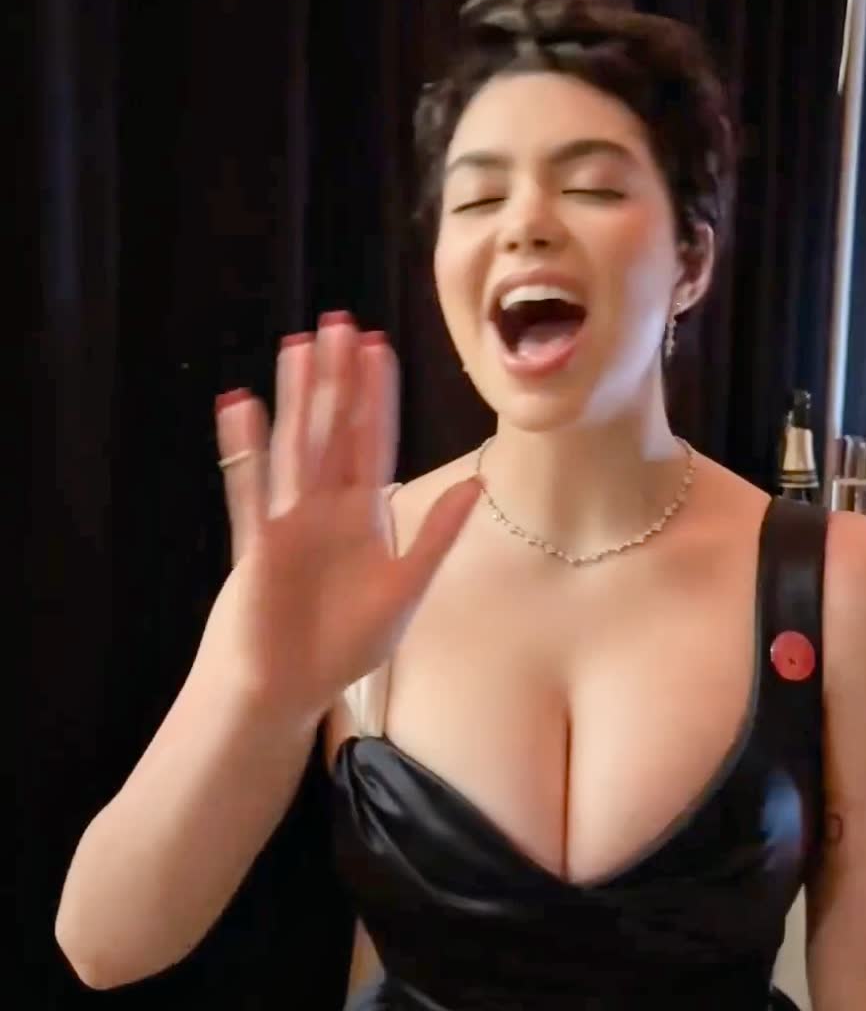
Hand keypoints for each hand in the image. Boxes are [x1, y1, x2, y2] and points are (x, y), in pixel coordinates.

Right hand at [206, 314, 480, 723]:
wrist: (288, 688)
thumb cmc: (343, 645)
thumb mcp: (407, 589)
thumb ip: (438, 534)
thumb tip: (479, 482)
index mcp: (363, 516)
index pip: (373, 441)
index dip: (376, 396)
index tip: (379, 348)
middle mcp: (325, 508)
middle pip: (333, 430)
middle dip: (338, 378)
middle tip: (339, 322)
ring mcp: (289, 521)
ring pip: (296, 445)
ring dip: (297, 397)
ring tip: (297, 346)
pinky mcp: (259, 544)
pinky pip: (251, 489)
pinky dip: (246, 450)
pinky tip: (242, 406)